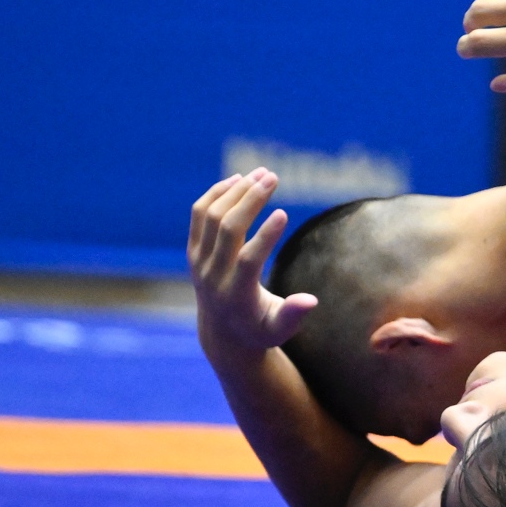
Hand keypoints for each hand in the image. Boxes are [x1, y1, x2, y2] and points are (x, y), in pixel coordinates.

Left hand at [188, 170, 315, 357]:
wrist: (222, 332)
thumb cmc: (260, 328)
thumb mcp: (280, 330)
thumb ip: (293, 314)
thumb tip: (311, 301)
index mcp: (236, 295)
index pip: (248, 260)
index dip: (265, 236)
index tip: (283, 212)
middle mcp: (212, 276)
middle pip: (227, 230)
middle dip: (250, 200)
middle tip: (273, 177)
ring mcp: (199, 262)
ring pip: (212, 216)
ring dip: (236, 191)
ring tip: (261, 174)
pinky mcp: (193, 251)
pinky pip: (200, 215)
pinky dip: (216, 194)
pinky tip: (238, 180)